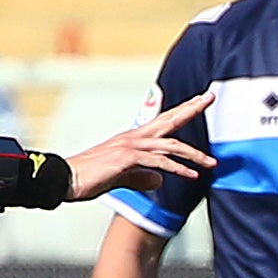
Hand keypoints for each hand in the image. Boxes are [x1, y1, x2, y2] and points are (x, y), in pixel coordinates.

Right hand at [64, 91, 214, 201]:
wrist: (65, 179)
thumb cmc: (89, 177)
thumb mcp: (122, 177)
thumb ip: (140, 177)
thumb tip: (158, 180)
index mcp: (133, 139)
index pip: (164, 121)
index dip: (182, 110)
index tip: (200, 100)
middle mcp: (134, 137)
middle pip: (169, 120)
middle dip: (191, 108)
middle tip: (210, 97)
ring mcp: (130, 146)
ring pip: (170, 145)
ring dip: (193, 154)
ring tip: (211, 162)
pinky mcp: (127, 158)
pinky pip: (158, 162)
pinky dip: (177, 168)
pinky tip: (191, 175)